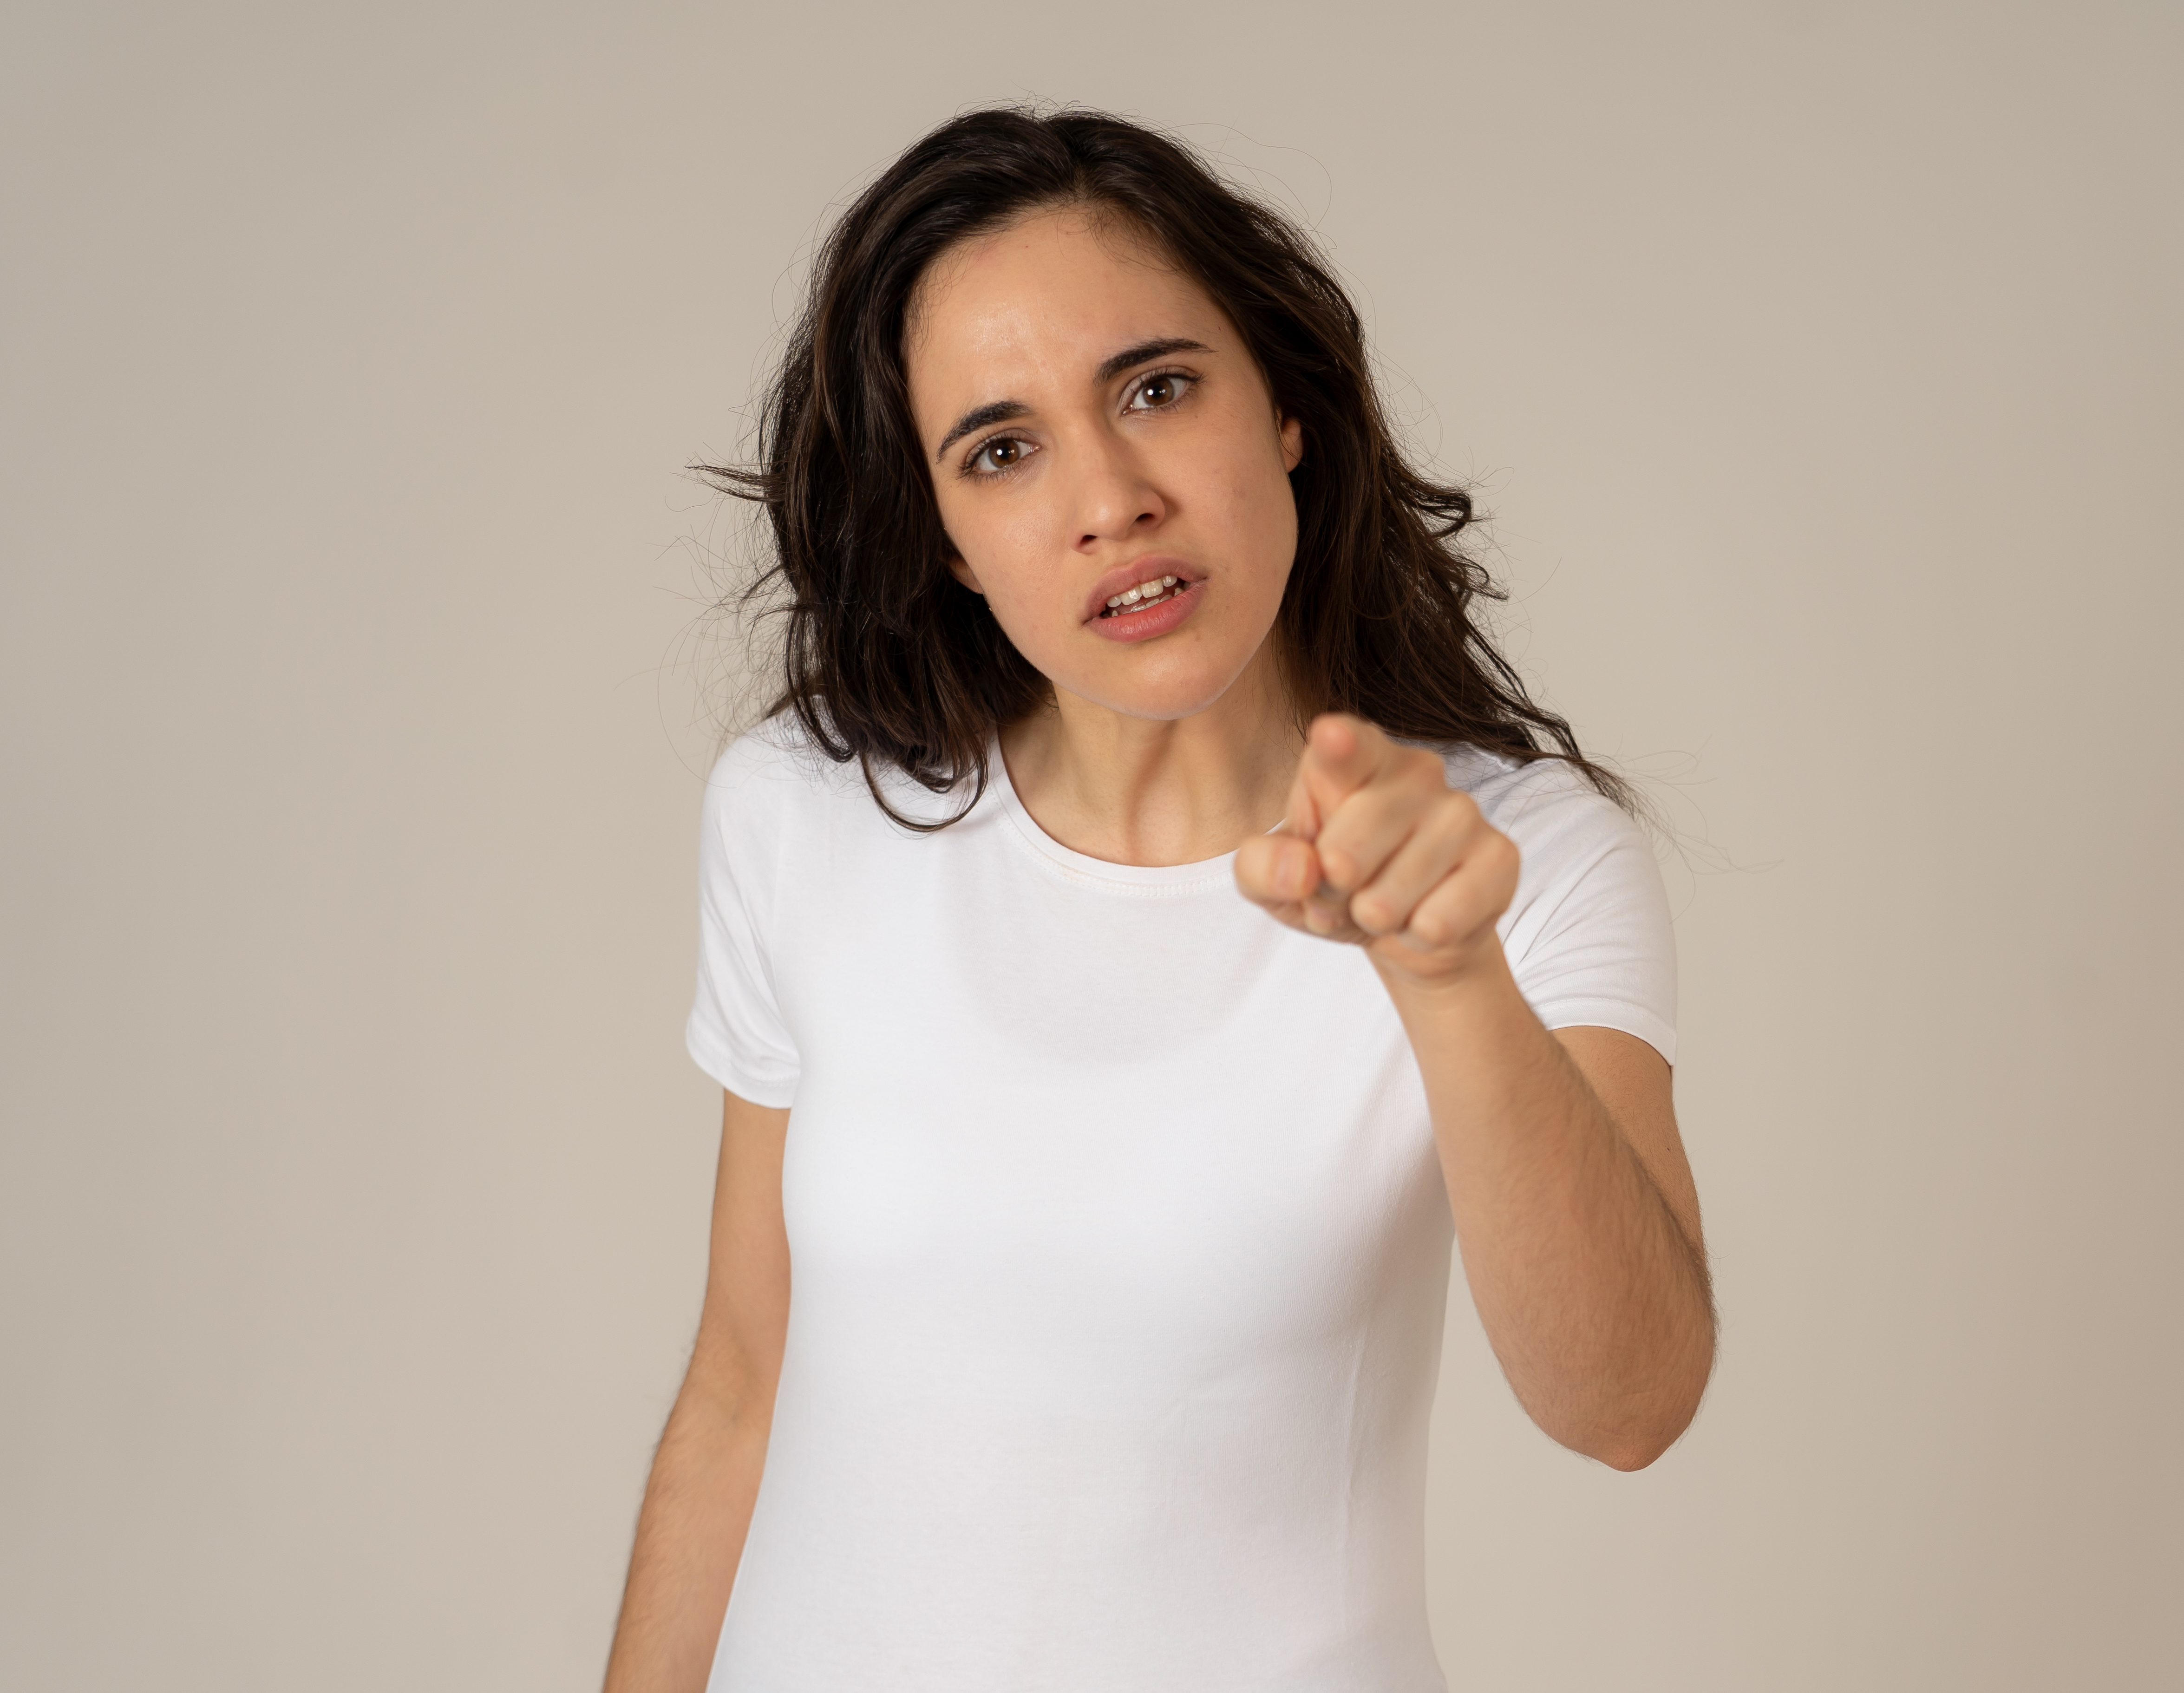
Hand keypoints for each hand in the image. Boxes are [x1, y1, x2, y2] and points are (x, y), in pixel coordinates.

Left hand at [1234, 714, 1519, 988]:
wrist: (1406, 932)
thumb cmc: (1334, 887)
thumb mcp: (1273, 882)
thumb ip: (1261, 868)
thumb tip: (1301, 870)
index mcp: (1354, 759)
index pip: (1344, 747)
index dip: (1337, 748)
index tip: (1329, 737)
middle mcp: (1416, 771)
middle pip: (1344, 852)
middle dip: (1328, 894)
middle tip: (1340, 890)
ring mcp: (1463, 812)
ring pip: (1388, 896)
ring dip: (1372, 919)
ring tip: (1379, 906)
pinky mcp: (1499, 858)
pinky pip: (1437, 922)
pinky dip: (1416, 937)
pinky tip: (1422, 919)